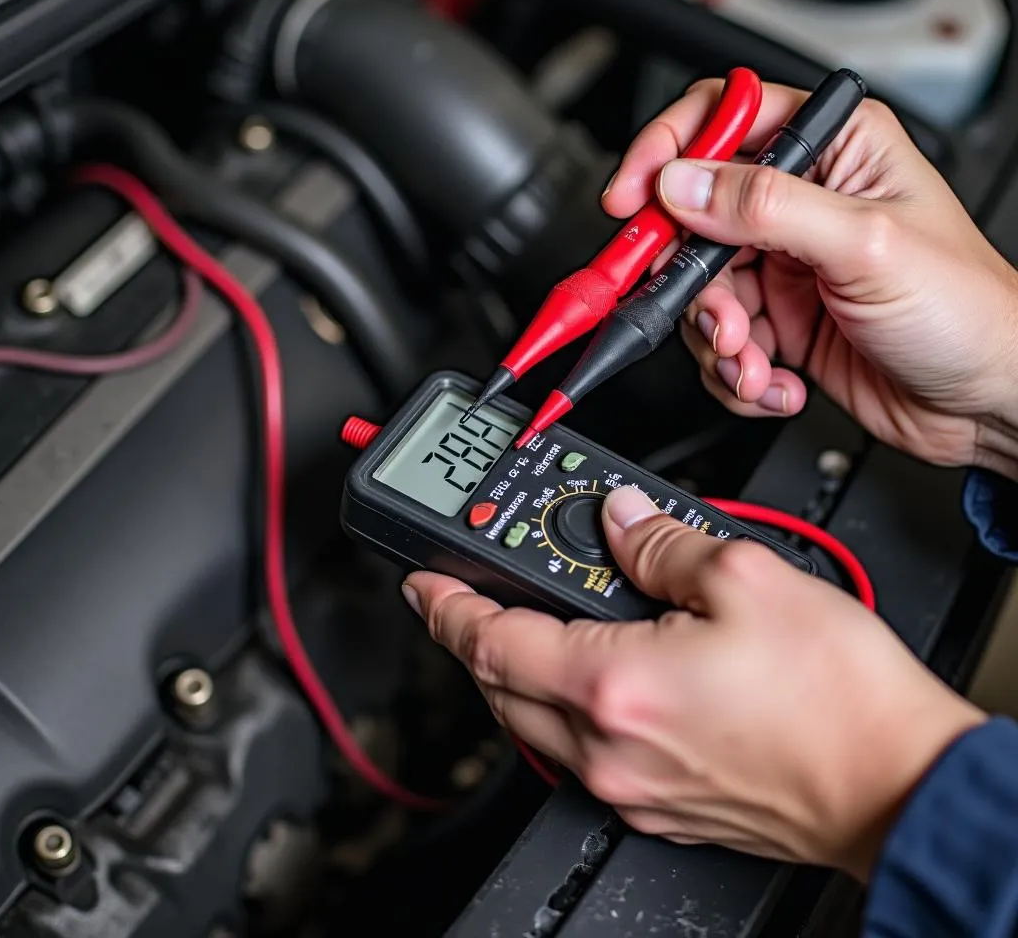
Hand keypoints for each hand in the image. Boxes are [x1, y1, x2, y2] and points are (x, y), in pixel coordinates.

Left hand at [403, 486, 984, 879]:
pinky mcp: (662, 806)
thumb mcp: (748, 578)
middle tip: (466, 596)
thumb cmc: (839, 700)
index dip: (446, 606)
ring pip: (536, 726)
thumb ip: (664, 541)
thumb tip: (625, 517)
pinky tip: (598, 675)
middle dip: (473, 637)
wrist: (899, 785)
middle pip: (501, 689)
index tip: (424, 584)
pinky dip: (568, 708)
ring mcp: (633, 787)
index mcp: (614, 685)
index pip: (491, 641)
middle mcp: (610, 749)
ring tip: (528, 626)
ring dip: (519, 673)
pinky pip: (584, 754)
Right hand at [604, 81, 1017, 478]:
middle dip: (694, 283)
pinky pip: (718, 340)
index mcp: (833, 150)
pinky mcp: (777, 320)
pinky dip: (735, 372)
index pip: (723, 119)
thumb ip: (767, 208)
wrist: (984, 402)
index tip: (632, 198)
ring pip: (699, 291)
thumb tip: (684, 185)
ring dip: (717, 340)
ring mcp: (784, 265)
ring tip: (755, 363)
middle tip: (716, 318)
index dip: (666, 151)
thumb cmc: (966, 311)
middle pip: (694, 220)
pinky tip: (775, 381)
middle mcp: (801, 202)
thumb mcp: (865, 245)